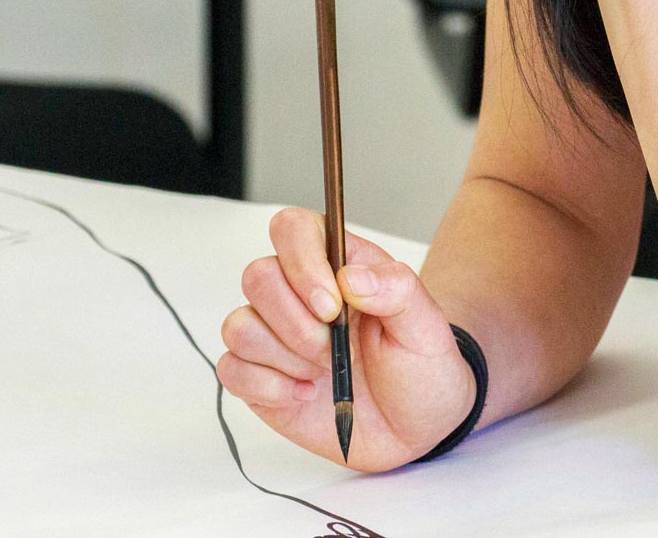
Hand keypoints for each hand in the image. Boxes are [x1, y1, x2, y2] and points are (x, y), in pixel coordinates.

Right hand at [216, 207, 477, 471]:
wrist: (414, 427)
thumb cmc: (420, 368)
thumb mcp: (426, 326)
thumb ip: (397, 290)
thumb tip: (351, 277)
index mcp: (337, 265)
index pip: (292, 229)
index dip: (302, 262)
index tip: (332, 306)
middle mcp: (296, 293)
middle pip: (257, 277)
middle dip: (298, 324)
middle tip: (337, 349)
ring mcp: (273, 335)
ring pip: (239, 325)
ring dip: (286, 357)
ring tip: (324, 371)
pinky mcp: (257, 377)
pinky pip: (231, 370)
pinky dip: (269, 388)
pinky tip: (304, 394)